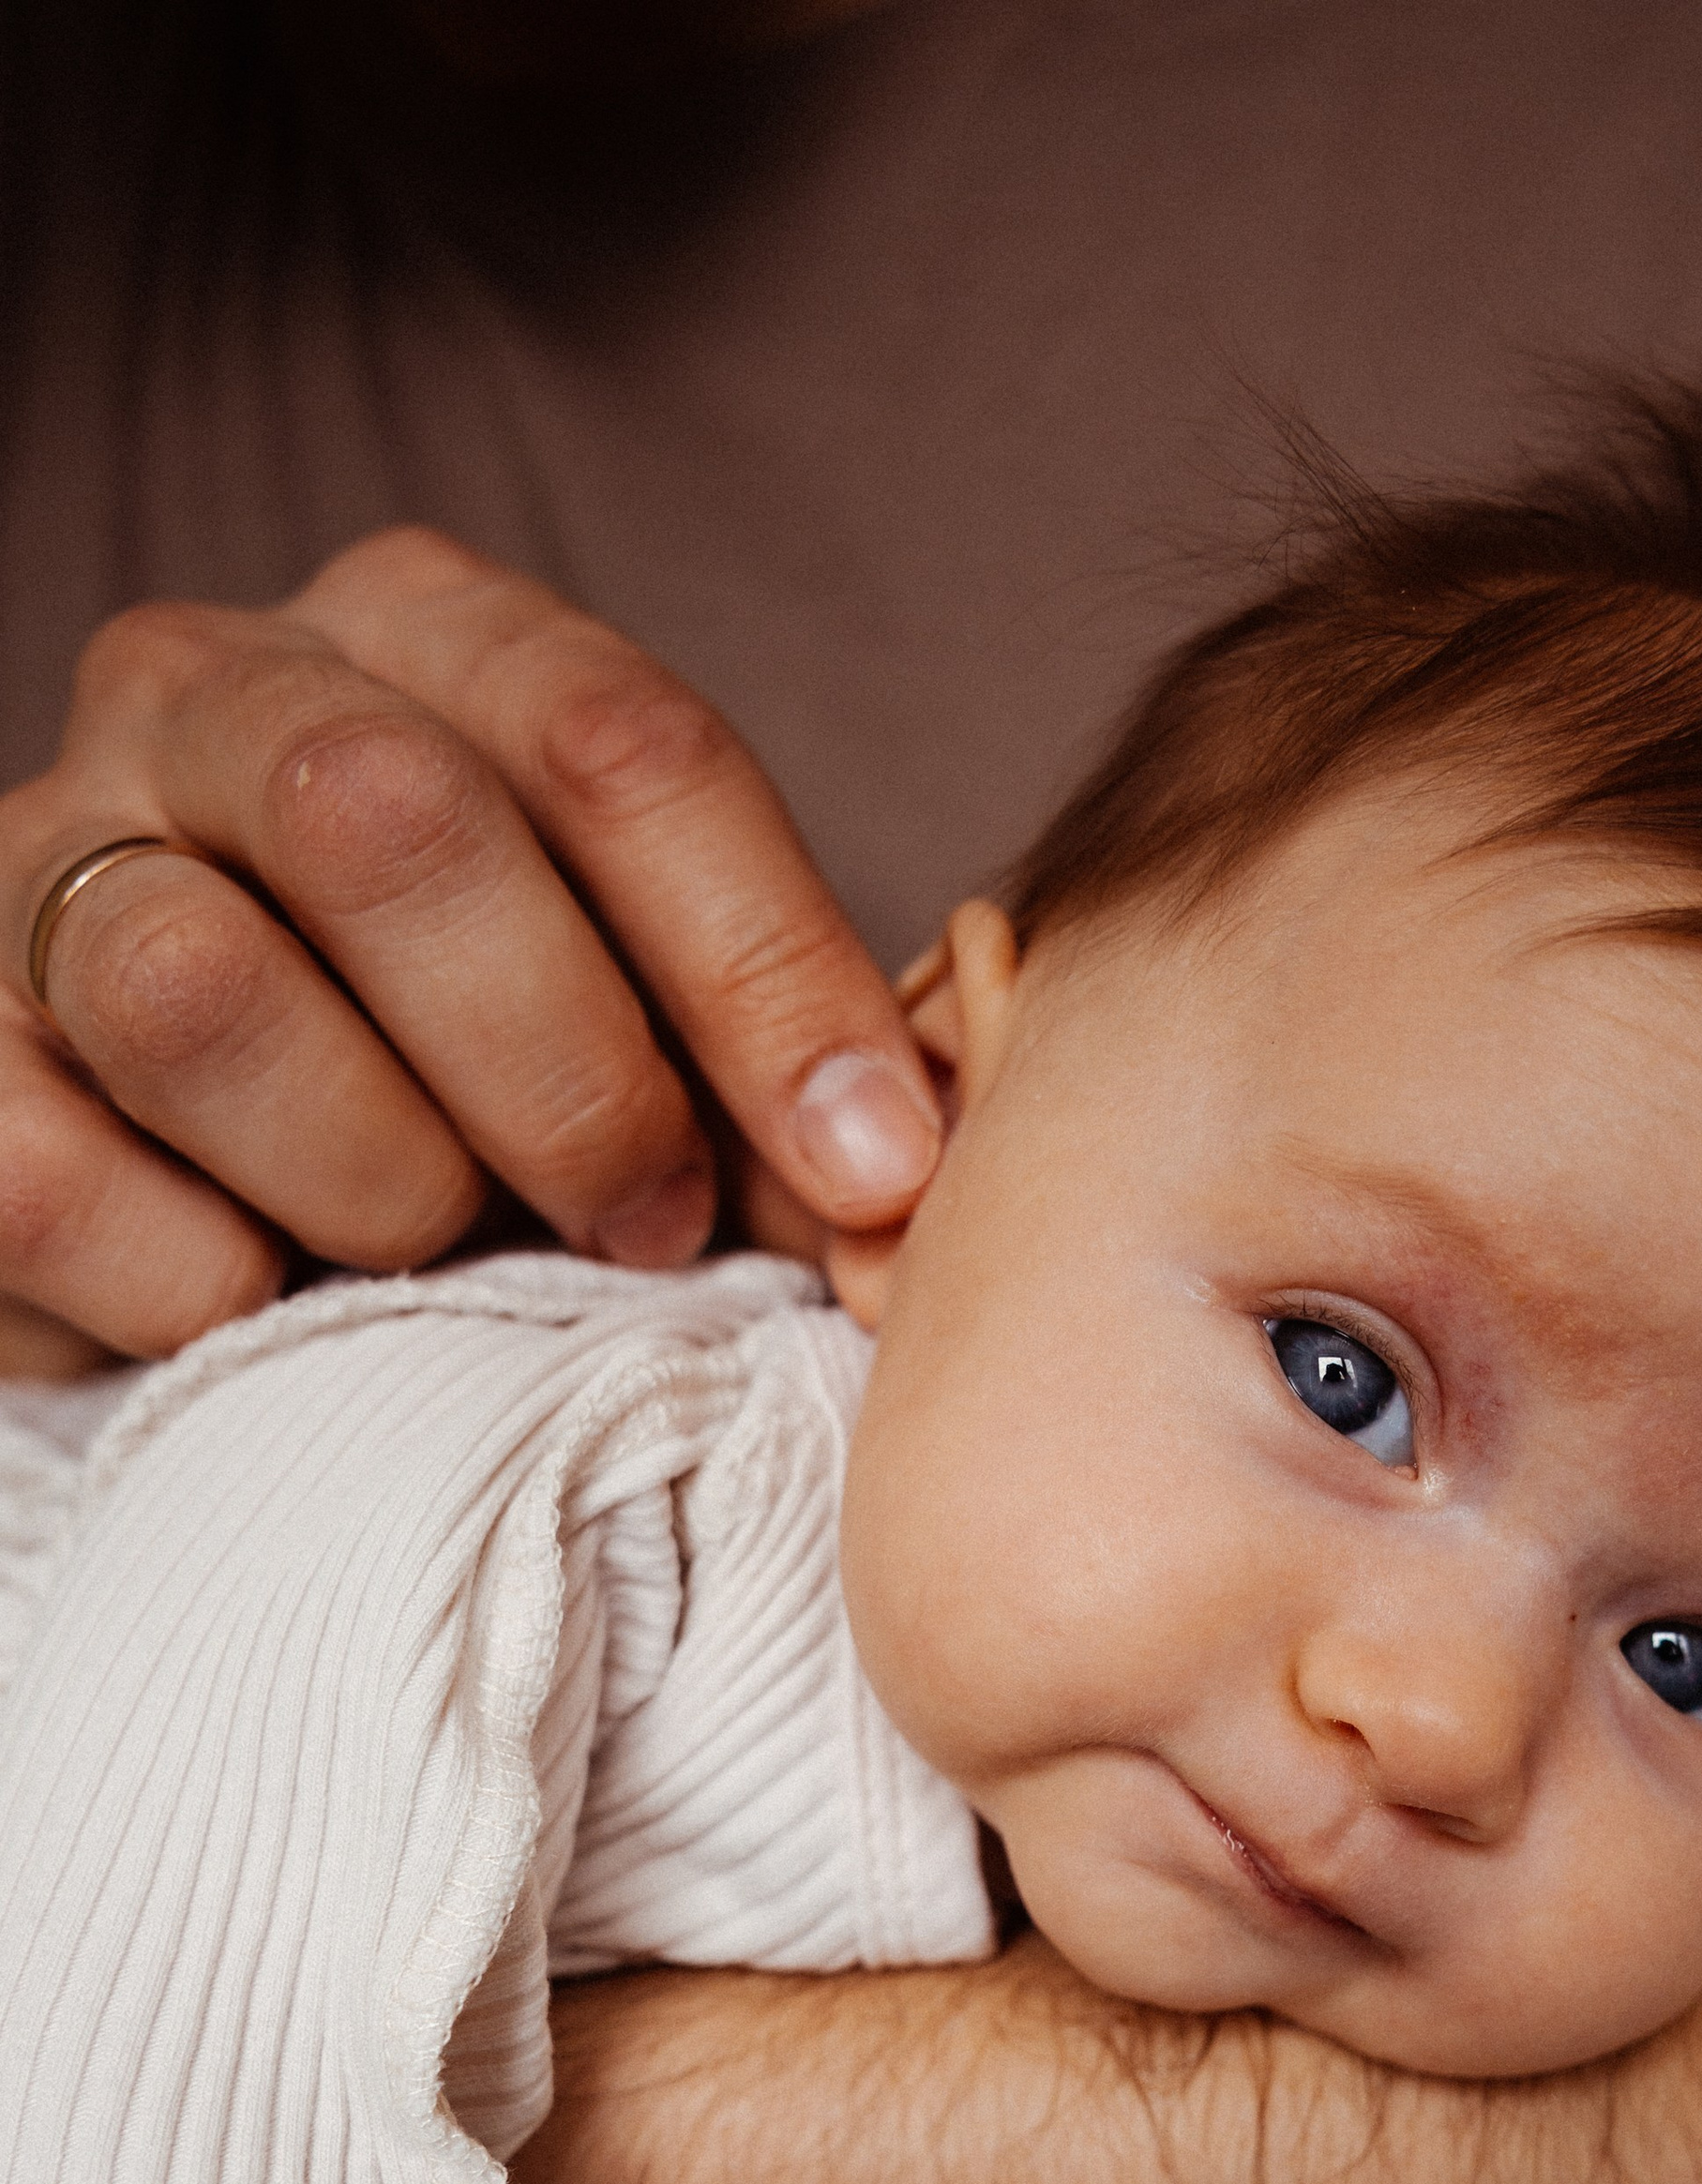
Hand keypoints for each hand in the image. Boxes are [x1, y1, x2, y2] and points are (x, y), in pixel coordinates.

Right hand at [0, 527, 941, 1356]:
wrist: (203, 1196)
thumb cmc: (475, 1095)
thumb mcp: (640, 1031)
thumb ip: (761, 1069)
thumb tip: (899, 1192)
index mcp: (421, 642)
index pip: (617, 747)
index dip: (767, 976)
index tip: (875, 1173)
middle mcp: (207, 690)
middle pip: (389, 822)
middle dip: (561, 1074)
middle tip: (641, 1228)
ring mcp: (42, 857)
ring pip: (202, 990)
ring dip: (374, 1179)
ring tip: (434, 1257)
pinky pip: (54, 1180)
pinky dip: (200, 1284)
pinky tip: (267, 1307)